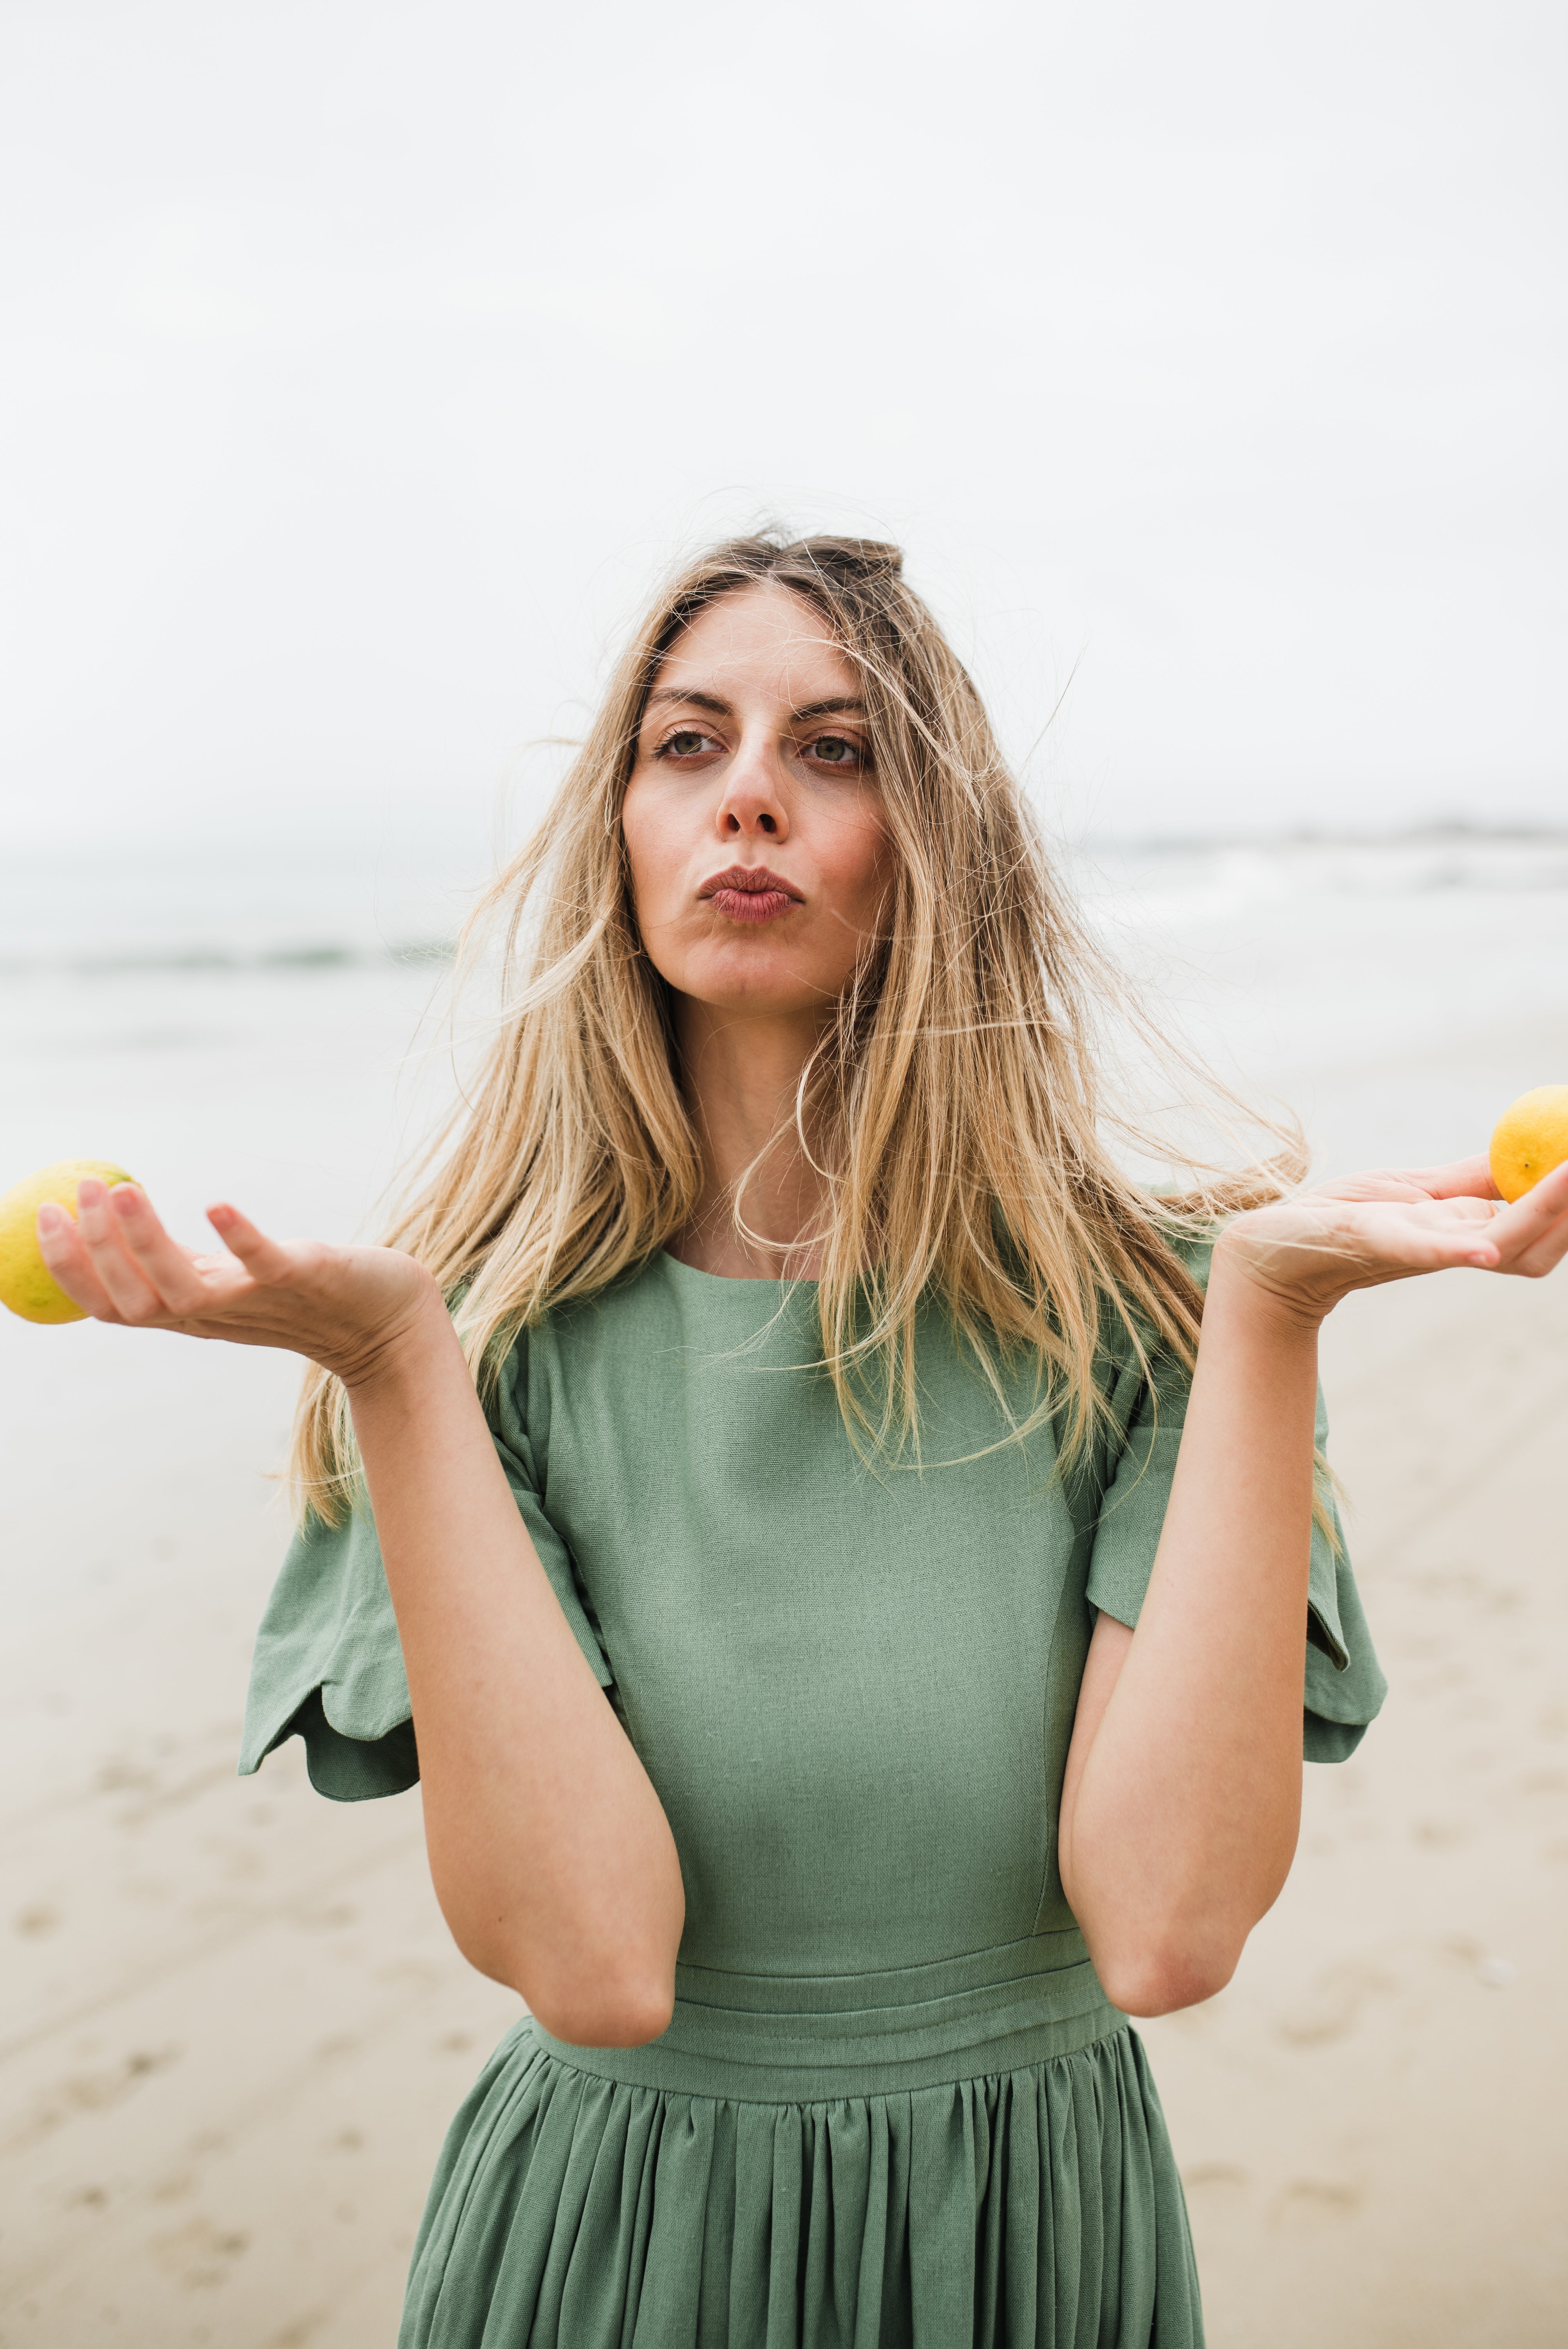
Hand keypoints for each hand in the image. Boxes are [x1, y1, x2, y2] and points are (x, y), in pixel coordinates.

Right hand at [36, 1177, 442, 1386]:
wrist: (386, 1323)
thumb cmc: (301, 1297)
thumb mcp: (227, 1282)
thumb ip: (176, 1262)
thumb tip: (114, 1222)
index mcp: (190, 1313)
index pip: (110, 1305)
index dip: (70, 1267)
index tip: (44, 1213)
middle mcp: (215, 1315)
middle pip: (135, 1299)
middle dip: (98, 1247)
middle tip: (81, 1186)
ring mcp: (258, 1300)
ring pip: (184, 1289)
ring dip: (146, 1242)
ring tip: (120, 1190)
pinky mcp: (305, 1278)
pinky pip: (265, 1263)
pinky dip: (240, 1238)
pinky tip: (216, 1205)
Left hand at [1216, 1154, 1567, 1325]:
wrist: (1273, 1245)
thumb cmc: (1344, 1216)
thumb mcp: (1419, 1189)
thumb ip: (1475, 1178)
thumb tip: (1531, 1150)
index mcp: (1466, 1231)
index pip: (1544, 1226)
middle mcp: (1452, 1247)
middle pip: (1538, 1245)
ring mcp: (1418, 1248)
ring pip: (1499, 1243)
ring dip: (1543, 1212)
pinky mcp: (1375, 1243)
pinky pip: (1426, 1251)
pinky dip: (1460, 1250)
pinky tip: (1488, 1250)